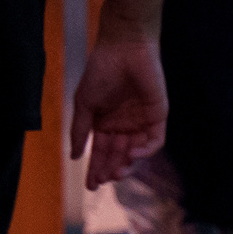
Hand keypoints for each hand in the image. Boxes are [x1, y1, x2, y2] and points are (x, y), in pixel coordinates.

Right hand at [69, 26, 167, 188]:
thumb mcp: (84, 103)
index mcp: (105, 122)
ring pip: (136, 153)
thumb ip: (81, 131)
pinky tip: (132, 154)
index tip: (90, 185)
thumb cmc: (101, 71)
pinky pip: (154, 141)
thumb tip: (74, 156)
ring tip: (115, 173)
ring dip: (127, 165)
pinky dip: (145, 151)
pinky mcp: (158, 116)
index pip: (101, 151)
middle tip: (102, 182)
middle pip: (117, 155)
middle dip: (110, 170)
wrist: (123, 47)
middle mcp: (124, 125)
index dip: (96, 168)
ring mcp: (141, 122)